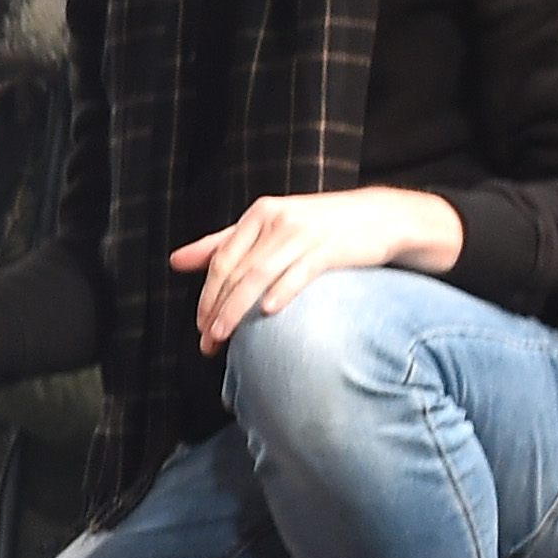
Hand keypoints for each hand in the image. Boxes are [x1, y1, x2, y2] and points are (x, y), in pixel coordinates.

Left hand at [169, 187, 463, 347]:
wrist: (382, 217)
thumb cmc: (318, 227)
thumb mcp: (269, 227)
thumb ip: (223, 243)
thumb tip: (176, 261)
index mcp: (259, 215)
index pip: (221, 260)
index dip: (206, 295)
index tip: (199, 326)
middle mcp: (277, 220)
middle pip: (236, 271)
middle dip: (216, 310)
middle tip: (206, 343)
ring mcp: (304, 233)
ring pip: (259, 276)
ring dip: (237, 310)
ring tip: (222, 338)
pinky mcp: (330, 248)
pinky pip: (299, 273)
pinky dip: (281, 293)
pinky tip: (266, 314)